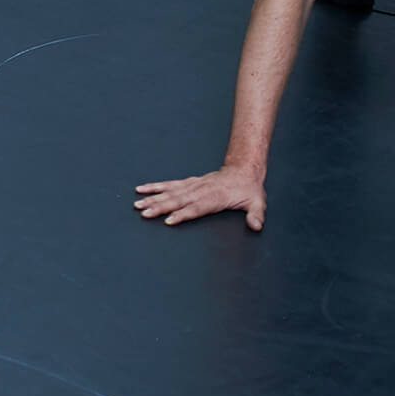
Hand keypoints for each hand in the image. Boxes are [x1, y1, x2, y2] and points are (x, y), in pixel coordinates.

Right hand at [134, 167, 266, 228]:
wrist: (243, 170)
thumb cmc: (248, 188)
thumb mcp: (257, 202)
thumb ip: (256, 215)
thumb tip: (256, 226)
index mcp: (215, 197)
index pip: (196, 208)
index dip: (183, 214)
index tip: (169, 220)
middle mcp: (201, 191)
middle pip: (177, 200)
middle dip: (160, 207)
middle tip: (145, 213)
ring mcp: (193, 186)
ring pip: (170, 192)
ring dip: (153, 198)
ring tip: (138, 203)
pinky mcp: (188, 183)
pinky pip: (169, 185)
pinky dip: (155, 187)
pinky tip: (142, 189)